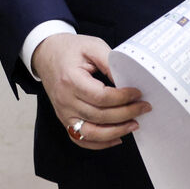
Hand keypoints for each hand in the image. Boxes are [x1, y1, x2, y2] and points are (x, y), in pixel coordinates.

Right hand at [31, 33, 150, 148]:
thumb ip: (110, 62)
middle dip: (126, 114)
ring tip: (133, 124)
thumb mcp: (92, 46)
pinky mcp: (64, 119)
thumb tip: (126, 81)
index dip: (122, 98)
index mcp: (71, 80)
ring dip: (115, 132)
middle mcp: (65, 100)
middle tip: (143, 107)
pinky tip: (116, 138)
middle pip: (99, 116)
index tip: (137, 93)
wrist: (46, 53)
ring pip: (91, 132)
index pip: (101, 97)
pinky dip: (99, 143)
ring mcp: (63, 112)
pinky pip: (80, 138)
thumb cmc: (69, 49)